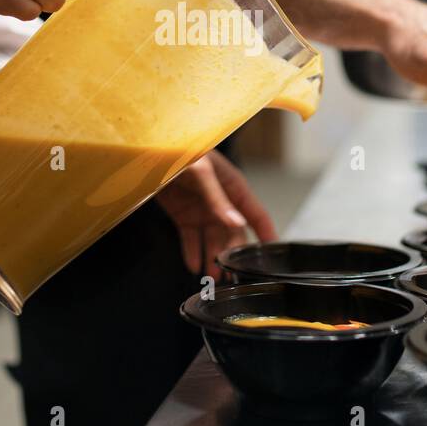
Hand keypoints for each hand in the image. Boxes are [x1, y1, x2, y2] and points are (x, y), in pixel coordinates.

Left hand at [156, 151, 277, 279]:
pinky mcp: (183, 215)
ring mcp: (202, 210)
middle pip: (234, 234)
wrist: (151, 148)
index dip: (267, 234)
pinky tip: (194, 266)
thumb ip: (218, 198)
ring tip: (215, 277)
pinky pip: (191, 238)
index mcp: (233, 187)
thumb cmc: (182, 150)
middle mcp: (220, 201)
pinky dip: (192, 253)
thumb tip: (237, 223)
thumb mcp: (203, 172)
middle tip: (234, 274)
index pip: (257, 214)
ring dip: (214, 258)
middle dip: (235, 254)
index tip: (275, 254)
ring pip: (213, 240)